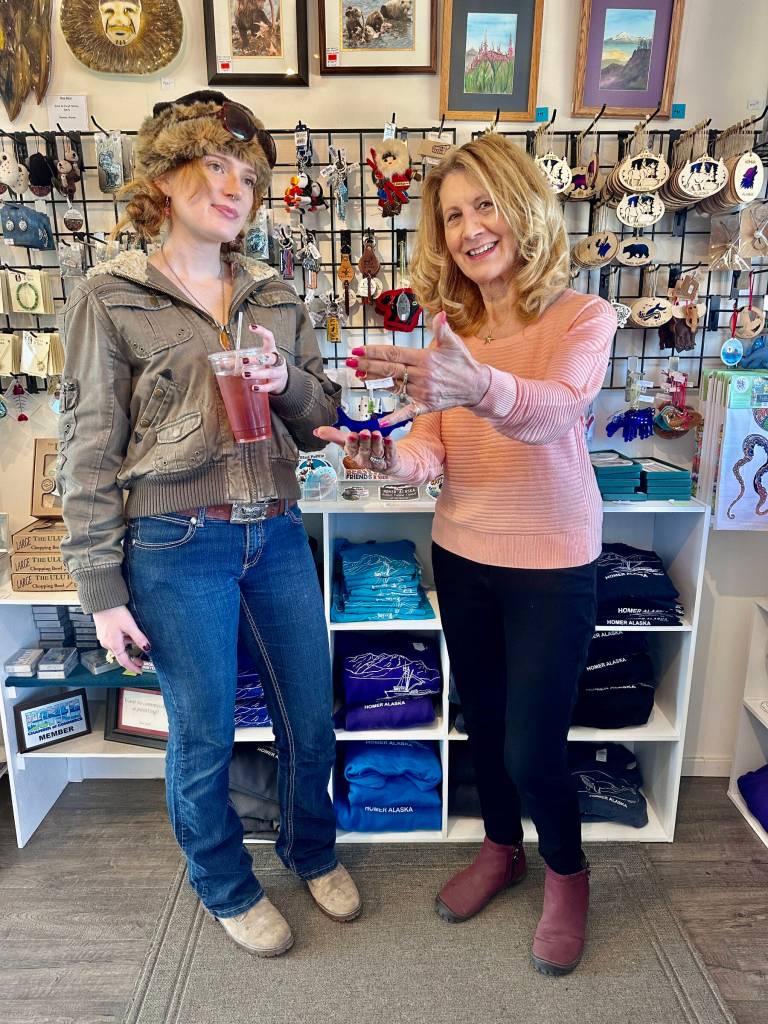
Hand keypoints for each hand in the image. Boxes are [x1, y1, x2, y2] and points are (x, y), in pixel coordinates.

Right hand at [92, 605, 150, 673]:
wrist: (101, 601)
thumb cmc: (115, 612)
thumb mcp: (130, 625)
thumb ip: (139, 638)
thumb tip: (147, 648)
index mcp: (113, 644)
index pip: (124, 661)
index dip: (132, 667)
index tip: (139, 672)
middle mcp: (107, 643)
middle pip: (121, 654)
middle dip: (131, 657)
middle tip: (142, 660)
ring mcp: (104, 638)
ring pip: (119, 646)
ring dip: (128, 645)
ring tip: (136, 638)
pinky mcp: (103, 632)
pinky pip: (115, 640)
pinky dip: (123, 639)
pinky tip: (127, 632)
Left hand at [241, 324, 288, 394]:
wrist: (282, 380)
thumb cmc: (267, 366)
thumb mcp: (258, 360)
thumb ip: (241, 361)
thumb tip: (222, 363)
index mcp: (271, 350)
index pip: (270, 338)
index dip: (262, 332)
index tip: (251, 327)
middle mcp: (277, 361)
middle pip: (270, 358)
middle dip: (257, 359)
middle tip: (244, 361)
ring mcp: (278, 373)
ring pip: (269, 373)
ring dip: (257, 373)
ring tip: (245, 374)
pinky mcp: (277, 384)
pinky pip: (270, 386)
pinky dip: (262, 388)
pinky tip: (254, 387)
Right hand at [313, 427, 400, 474]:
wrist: (386, 462)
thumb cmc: (366, 450)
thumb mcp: (348, 442)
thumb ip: (334, 435)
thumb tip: (317, 431)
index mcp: (353, 453)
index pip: (351, 448)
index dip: (351, 442)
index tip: (351, 434)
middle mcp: (365, 458)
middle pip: (364, 450)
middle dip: (364, 441)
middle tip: (365, 432)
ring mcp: (378, 460)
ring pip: (377, 451)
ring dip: (377, 442)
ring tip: (377, 433)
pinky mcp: (390, 460)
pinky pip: (390, 453)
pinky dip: (390, 446)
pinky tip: (389, 438)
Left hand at [346, 312, 490, 426]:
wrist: (476, 386)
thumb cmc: (463, 363)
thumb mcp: (453, 343)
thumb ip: (442, 329)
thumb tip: (439, 314)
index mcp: (424, 358)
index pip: (394, 353)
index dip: (374, 351)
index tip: (359, 349)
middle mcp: (421, 375)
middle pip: (389, 369)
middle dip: (367, 364)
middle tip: (350, 361)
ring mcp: (422, 391)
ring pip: (394, 386)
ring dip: (375, 382)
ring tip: (358, 376)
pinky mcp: (426, 405)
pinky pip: (408, 412)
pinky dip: (394, 418)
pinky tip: (380, 422)